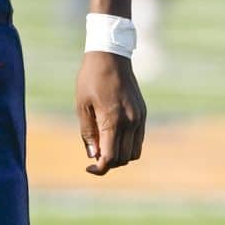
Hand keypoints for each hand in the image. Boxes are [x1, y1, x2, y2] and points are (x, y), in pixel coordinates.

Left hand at [76, 51, 146, 176]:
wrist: (111, 56)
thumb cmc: (91, 79)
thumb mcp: (82, 106)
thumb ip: (88, 133)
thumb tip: (93, 155)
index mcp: (113, 121)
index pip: (110, 157)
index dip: (100, 168)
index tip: (89, 168)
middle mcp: (130, 122)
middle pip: (123, 158)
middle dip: (109, 163)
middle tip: (94, 157)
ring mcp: (139, 118)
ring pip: (134, 152)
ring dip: (120, 156)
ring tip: (105, 147)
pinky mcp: (143, 113)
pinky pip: (139, 139)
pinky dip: (128, 145)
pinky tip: (114, 138)